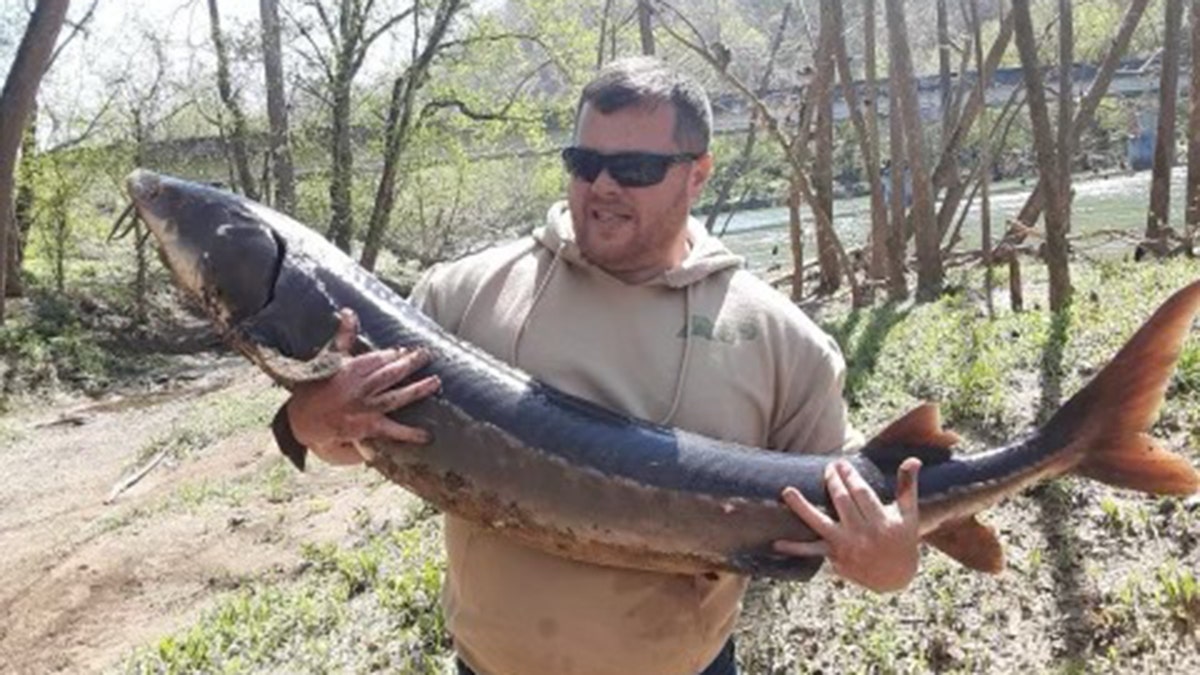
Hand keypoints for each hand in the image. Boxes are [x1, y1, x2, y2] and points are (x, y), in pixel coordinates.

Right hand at [286, 309, 440, 464]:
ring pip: (396, 397)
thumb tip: (349, 312)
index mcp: (351, 369)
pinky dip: (409, 433)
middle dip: (410, 363)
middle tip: (427, 355)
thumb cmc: (316, 387)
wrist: (303, 420)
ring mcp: (366, 408)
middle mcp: (360, 388)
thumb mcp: (329, 358)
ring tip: (436, 382)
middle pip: (390, 373)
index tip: (406, 350)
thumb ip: (343, 336)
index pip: (378, 358)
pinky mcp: (368, 427)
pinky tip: (426, 435)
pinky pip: (392, 430)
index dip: (394, 354)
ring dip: (417, 390)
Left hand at [774, 458, 920, 592]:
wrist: (897, 578)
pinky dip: (794, 548)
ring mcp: (846, 546)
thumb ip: (907, 486)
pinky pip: (812, 552)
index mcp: (882, 521)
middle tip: (828, 468)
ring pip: (820, 522)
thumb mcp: (909, 515)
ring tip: (786, 491)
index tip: (842, 463)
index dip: (850, 476)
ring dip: (802, 507)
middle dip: (833, 481)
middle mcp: (863, 534)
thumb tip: (913, 459)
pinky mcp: (835, 557)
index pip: (861, 493)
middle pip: (842, 502)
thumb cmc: (903, 541)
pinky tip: (776, 543)